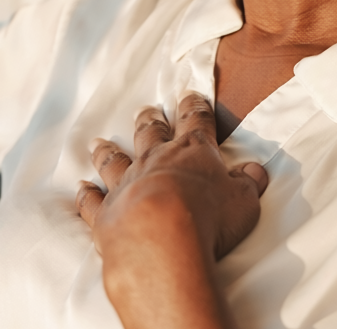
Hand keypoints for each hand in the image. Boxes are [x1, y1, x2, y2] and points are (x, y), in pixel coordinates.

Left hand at [75, 93, 266, 327]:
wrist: (162, 241)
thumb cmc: (209, 218)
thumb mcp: (244, 201)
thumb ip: (248, 182)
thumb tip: (254, 169)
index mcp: (192, 152)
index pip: (195, 121)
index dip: (194, 107)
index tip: (190, 95)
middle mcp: (156, 160)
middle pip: (151, 133)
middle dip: (151, 120)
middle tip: (147, 110)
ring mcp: (127, 184)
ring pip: (114, 160)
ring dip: (108, 151)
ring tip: (101, 142)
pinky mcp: (106, 213)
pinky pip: (92, 201)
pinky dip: (87, 195)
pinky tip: (82, 188)